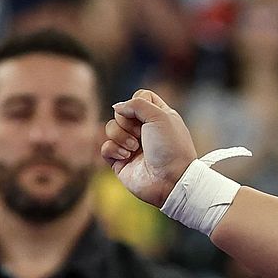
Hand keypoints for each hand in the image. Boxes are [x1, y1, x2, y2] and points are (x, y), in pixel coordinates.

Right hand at [101, 89, 195, 208]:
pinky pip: (105, 147)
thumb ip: (137, 104)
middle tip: (140, 135)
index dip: (137, 103)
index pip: (139, 97)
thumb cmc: (171, 148)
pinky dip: (114, 150)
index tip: (147, 115)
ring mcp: (131, 146)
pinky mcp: (120, 162)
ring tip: (135, 148)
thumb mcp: (159, 116)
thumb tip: (117, 107)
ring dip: (121, 136)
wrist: (171, 180)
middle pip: (121, 112)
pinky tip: (127, 157)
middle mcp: (144, 130)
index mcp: (158, 117)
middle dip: (127, 122)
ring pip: (110, 128)